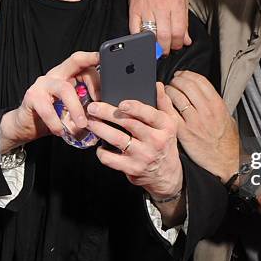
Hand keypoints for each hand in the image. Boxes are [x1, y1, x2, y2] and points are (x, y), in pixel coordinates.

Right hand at [0, 51, 99, 152]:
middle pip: (75, 62)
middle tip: (101, 99)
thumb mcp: (74, 109)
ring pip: (65, 88)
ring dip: (76, 108)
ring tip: (82, 124)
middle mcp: (55, 74)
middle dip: (92, 77)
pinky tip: (61, 131)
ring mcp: (43, 83)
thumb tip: (105, 113)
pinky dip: (56, 122)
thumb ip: (87, 106)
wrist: (27, 126)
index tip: (106, 58)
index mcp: (68, 73)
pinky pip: (48, 109)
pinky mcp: (32, 97)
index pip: (82, 60)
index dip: (94, 58)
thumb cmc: (54, 116)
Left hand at [86, 83, 182, 200]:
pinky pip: (111, 159)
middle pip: (128, 124)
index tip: (121, 103)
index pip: (150, 114)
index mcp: (165, 126)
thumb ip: (163, 103)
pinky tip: (99, 146)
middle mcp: (155, 141)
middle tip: (93, 107)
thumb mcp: (170, 123)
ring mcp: (143, 156)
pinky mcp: (132, 169)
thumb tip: (156, 84)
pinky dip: (101, 152)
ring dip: (100, 129)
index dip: (135, 108)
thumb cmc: (165, 143)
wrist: (167, 175)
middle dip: (107, 114)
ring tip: (89, 121)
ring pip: (117, 140)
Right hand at [127, 0, 190, 54]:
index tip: (178, 45)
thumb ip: (184, 21)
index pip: (178, 32)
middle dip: (167, 48)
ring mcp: (146, 8)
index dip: (179, 43)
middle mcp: (161, 6)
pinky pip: (135, 29)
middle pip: (164, 36)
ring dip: (154, 45)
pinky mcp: (134, 9)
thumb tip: (186, 40)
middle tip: (167, 50)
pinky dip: (140, 38)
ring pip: (150, 35)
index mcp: (176, 3)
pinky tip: (146, 39)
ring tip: (158, 46)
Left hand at [166, 71, 238, 183]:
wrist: (223, 160)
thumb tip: (201, 90)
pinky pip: (169, 113)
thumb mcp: (226, 116)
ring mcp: (194, 121)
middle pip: (186, 85)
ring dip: (168, 91)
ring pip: (176, 96)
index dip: (187, 75)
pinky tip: (163, 105)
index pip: (199, 81)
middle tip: (173, 83)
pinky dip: (164, 105)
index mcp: (217, 104)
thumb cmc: (225, 139)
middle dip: (176, 81)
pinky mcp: (183, 132)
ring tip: (167, 93)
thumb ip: (214, 102)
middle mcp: (206, 111)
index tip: (182, 75)